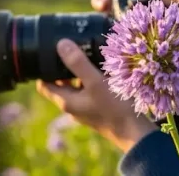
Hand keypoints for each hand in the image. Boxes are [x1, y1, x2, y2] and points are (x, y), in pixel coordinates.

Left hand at [35, 0, 157, 152]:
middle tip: (73, 51)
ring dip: (81, 73)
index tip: (49, 54)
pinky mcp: (98, 109)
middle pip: (60, 83)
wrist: (136, 135)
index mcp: (65, 101)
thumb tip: (61, 44)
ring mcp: (86, 109)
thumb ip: (78, 64)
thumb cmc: (114, 109)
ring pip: (77, 86)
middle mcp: (73, 107)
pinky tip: (104, 71)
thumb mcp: (95, 82)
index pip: (43, 85)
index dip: (42, 70)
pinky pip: (90, 91)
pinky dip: (93, 80)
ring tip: (89, 56)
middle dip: (64, 68)